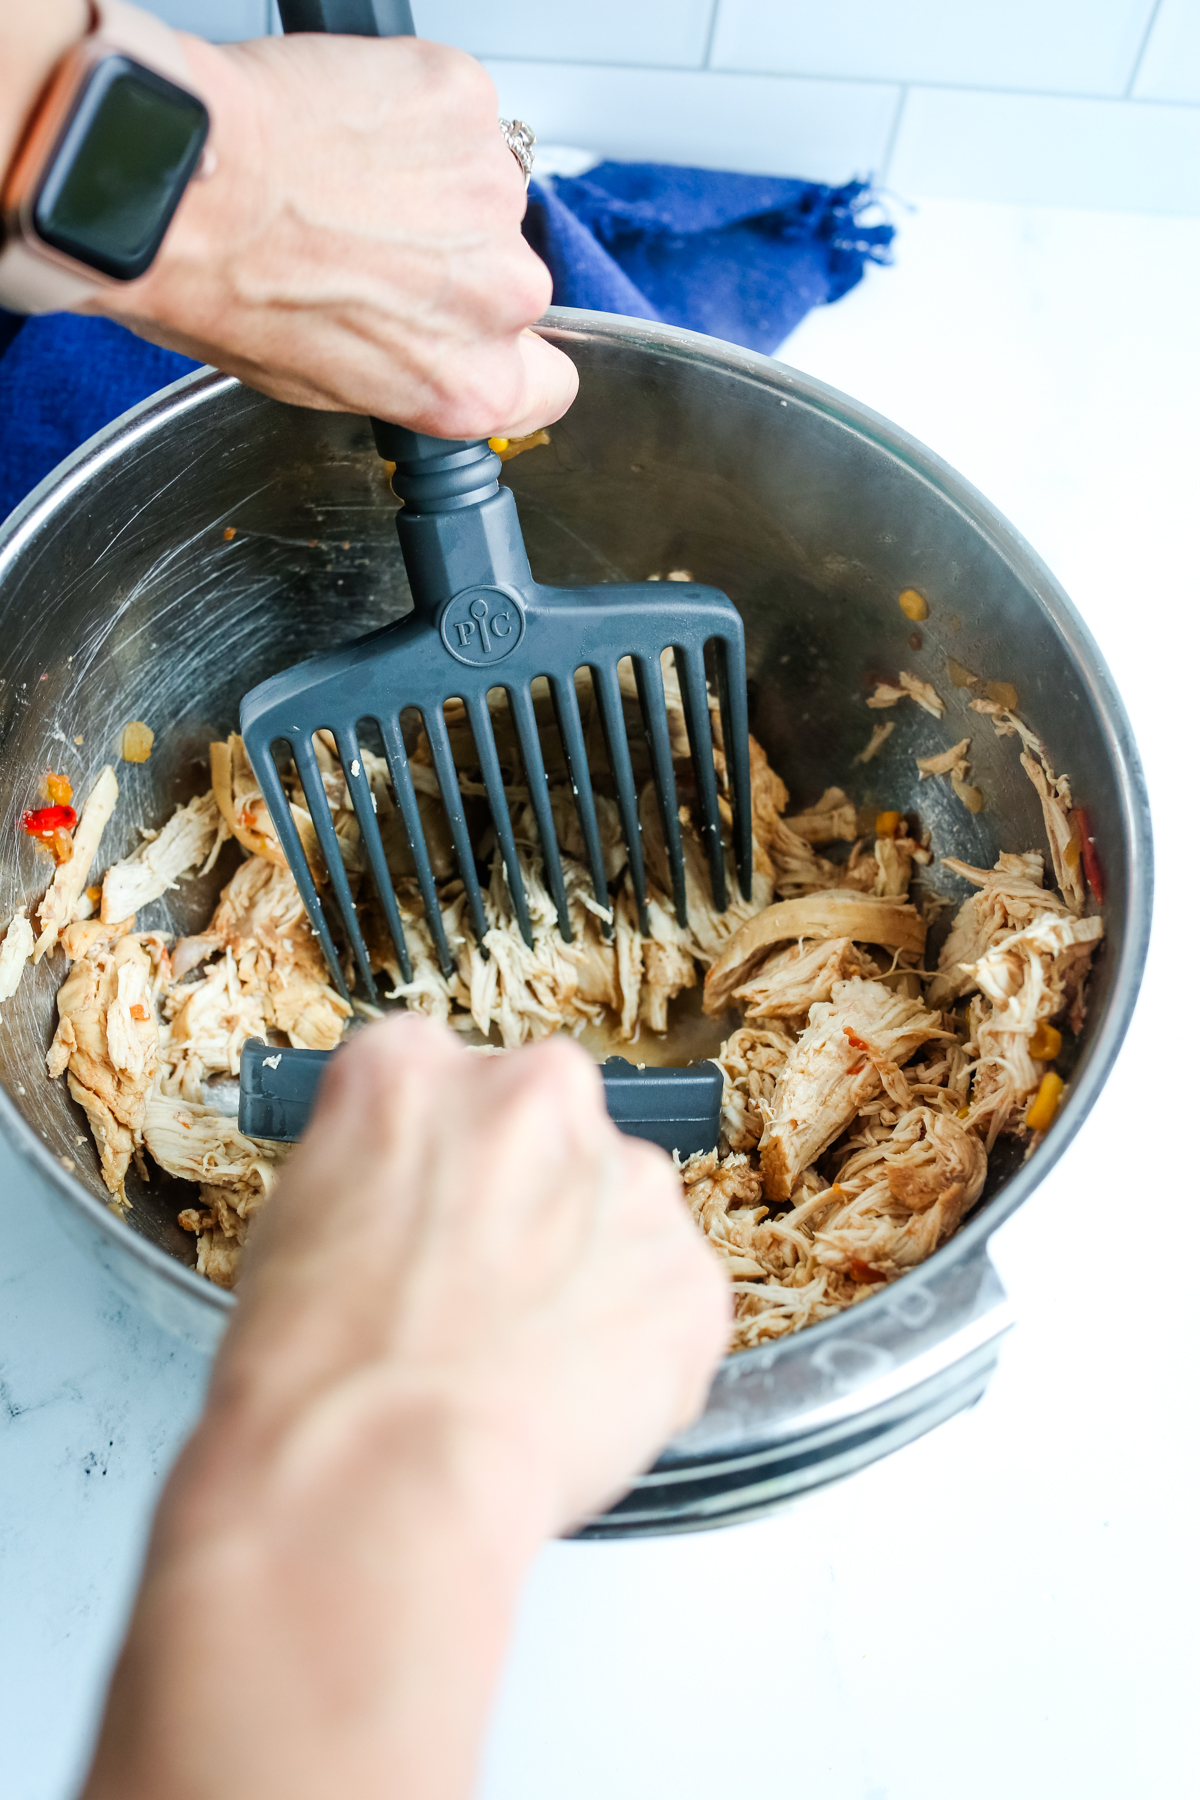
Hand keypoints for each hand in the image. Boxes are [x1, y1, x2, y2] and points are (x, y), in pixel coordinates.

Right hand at [82, 1017, 727, 1799]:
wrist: (381, 1476)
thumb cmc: (315, 1377)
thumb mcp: (291, 1224)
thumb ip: (374, 1174)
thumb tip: (411, 1206)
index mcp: (413, 1069)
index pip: (439, 1080)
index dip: (435, 1164)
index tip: (431, 1216)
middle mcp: (535, 1095)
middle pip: (546, 1132)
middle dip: (526, 1203)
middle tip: (480, 1298)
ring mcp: (628, 1181)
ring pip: (617, 1215)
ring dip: (587, 1274)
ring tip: (521, 1368)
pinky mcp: (691, 1275)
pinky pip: (669, 1305)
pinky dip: (636, 1354)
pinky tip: (567, 1404)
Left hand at [87, 33, 577, 438]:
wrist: (179, 182)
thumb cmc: (223, 284)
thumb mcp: (318, 382)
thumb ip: (404, 370)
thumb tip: (410, 345)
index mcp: (473, 385)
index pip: (550, 384)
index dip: (506, 354)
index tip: (467, 333)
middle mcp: (502, 297)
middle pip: (512, 280)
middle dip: (453, 262)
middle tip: (368, 246)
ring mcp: (493, 192)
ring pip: (483, 190)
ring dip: (429, 183)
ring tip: (342, 183)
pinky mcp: (466, 101)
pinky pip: (457, 110)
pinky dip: (410, 113)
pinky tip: (345, 128)